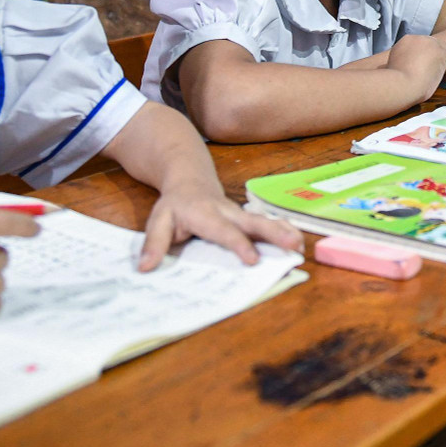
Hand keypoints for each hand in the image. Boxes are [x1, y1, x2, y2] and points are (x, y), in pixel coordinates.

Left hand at [136, 182, 302, 269]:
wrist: (189, 178)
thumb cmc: (175, 205)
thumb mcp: (158, 220)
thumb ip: (154, 243)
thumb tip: (146, 268)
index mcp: (205, 214)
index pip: (223, 231)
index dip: (238, 244)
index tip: (253, 259)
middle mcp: (228, 212)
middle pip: (253, 222)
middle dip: (273, 233)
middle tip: (292, 244)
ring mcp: (240, 214)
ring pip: (264, 221)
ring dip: (283, 232)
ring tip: (300, 245)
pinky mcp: (247, 217)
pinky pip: (266, 223)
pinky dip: (283, 231)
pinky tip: (297, 241)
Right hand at [386, 33, 445, 103]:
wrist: (398, 85)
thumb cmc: (394, 83)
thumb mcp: (397, 68)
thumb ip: (406, 64)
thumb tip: (413, 72)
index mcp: (407, 41)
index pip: (425, 46)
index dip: (432, 57)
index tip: (435, 67)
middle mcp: (419, 39)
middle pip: (438, 47)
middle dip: (445, 59)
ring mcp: (431, 45)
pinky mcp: (441, 55)